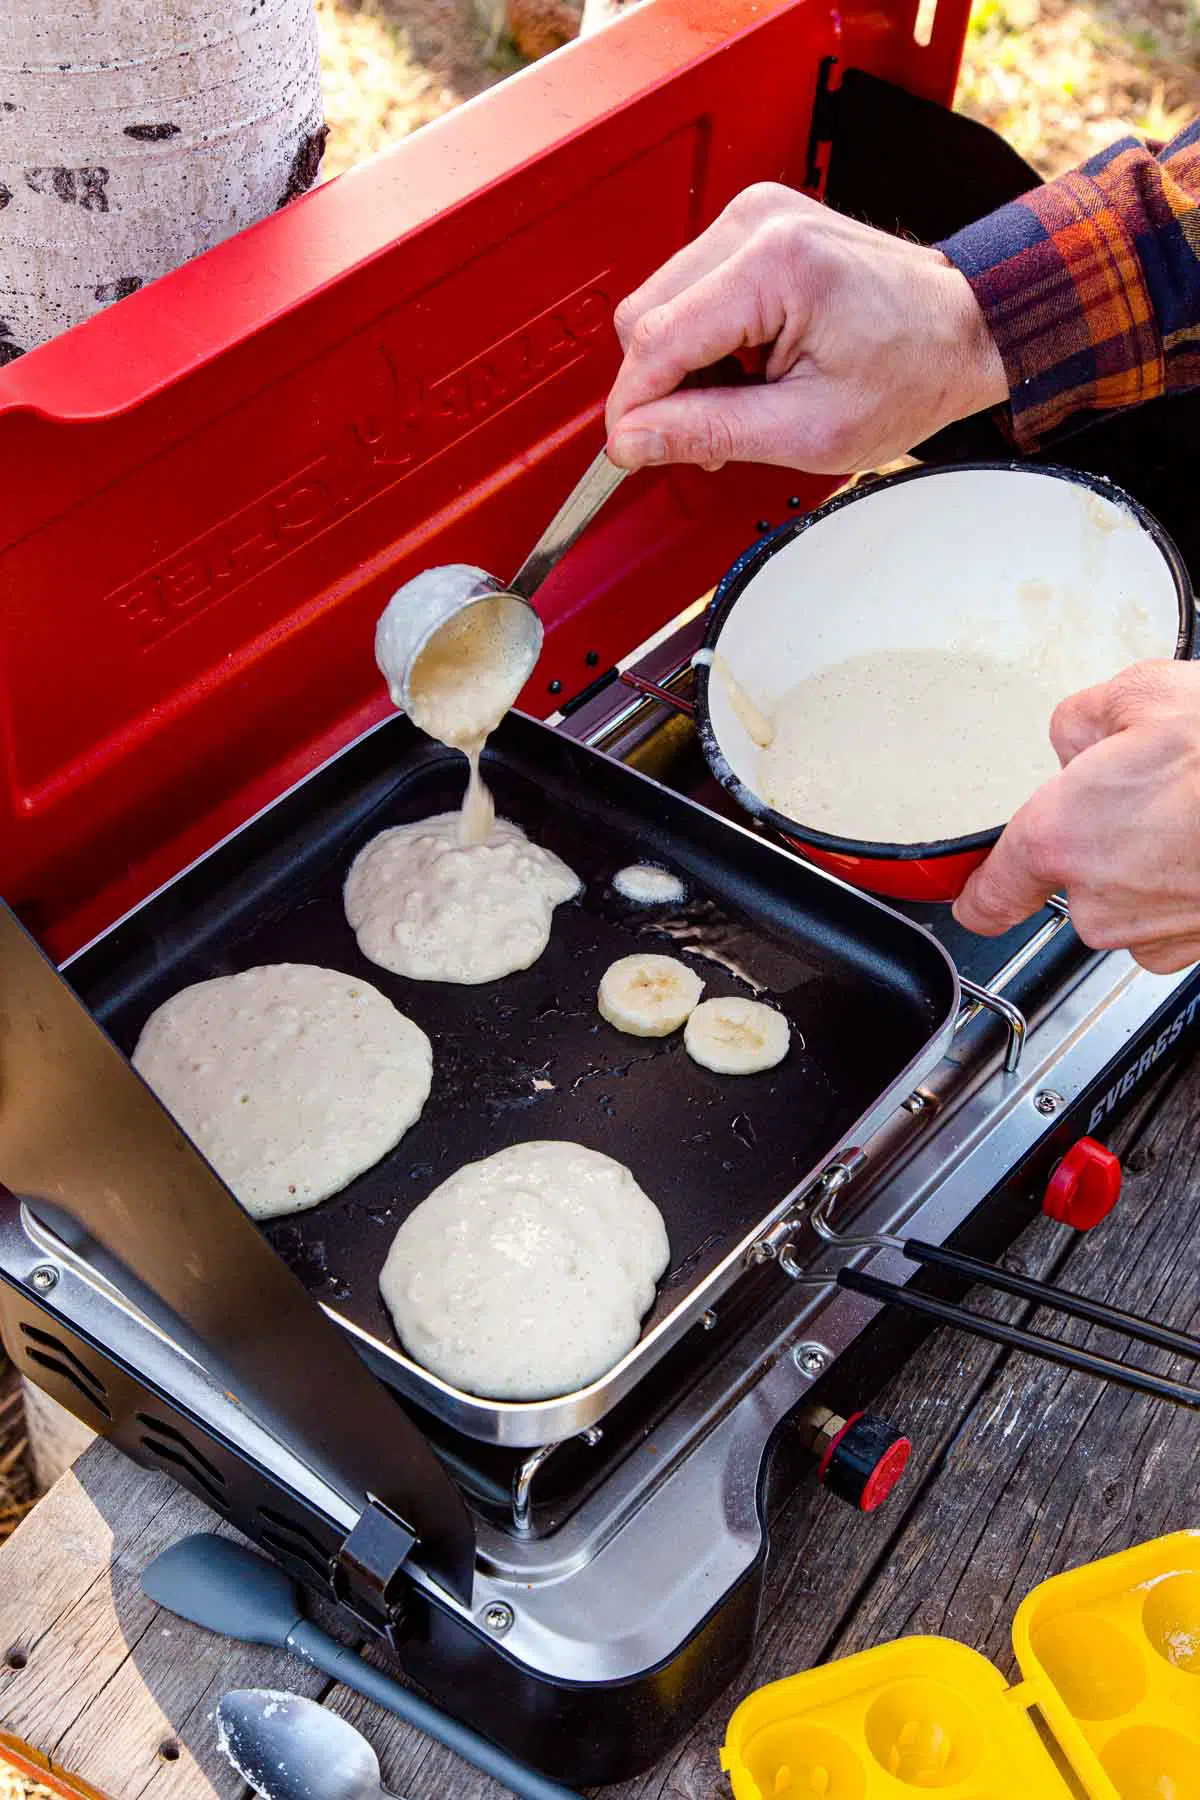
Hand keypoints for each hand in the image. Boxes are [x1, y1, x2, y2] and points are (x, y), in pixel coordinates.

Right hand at [605, 183, 1006, 472]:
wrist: (964, 329)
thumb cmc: (912, 372)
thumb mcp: (810, 429)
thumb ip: (709, 431)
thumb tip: (632, 441)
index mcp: (775, 265)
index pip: (656, 339)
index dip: (634, 407)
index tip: (630, 452)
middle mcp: (758, 223)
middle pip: (645, 315)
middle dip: (663, 386)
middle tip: (710, 433)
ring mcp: (755, 216)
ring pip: (659, 303)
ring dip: (684, 364)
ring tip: (746, 396)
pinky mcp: (756, 224)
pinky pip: (689, 289)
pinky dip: (705, 339)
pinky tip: (750, 365)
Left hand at [954, 661, 1199, 973]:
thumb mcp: (1140, 692)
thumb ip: (1082, 721)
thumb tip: (1075, 737)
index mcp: (1061, 837)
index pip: (989, 891)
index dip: (978, 890)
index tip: (972, 894)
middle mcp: (1099, 901)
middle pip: (1073, 880)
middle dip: (1102, 837)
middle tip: (1149, 791)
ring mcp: (1153, 933)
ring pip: (1128, 899)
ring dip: (1151, 862)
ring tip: (1191, 812)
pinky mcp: (1196, 948)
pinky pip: (1172, 916)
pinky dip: (1187, 883)